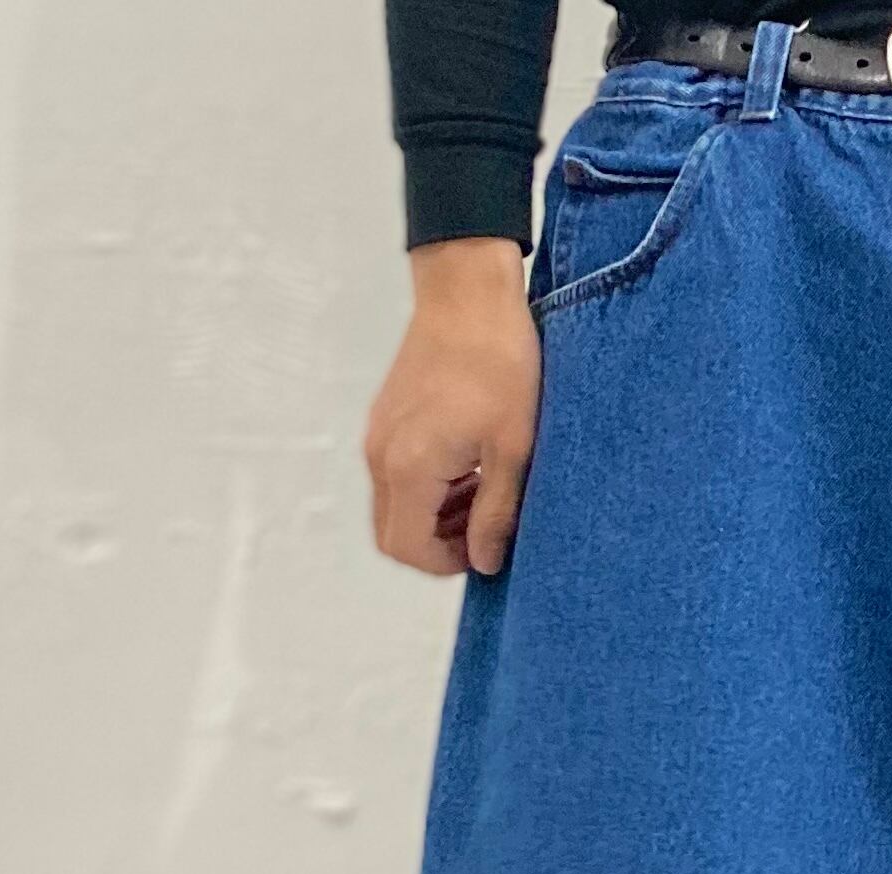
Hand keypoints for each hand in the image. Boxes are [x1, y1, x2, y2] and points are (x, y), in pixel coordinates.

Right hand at [366, 237, 540, 576]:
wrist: (468, 291)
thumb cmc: (499, 364)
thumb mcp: (512, 449)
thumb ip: (496, 513)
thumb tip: (484, 563)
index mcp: (409, 468)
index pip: (408, 549)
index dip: (446, 563)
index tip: (485, 547)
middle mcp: (381, 455)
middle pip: (395, 533)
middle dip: (439, 543)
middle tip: (486, 522)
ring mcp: (378, 434)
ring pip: (396, 506)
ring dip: (436, 514)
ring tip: (484, 491)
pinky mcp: (386, 418)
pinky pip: (397, 474)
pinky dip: (429, 486)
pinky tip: (469, 465)